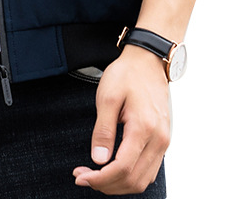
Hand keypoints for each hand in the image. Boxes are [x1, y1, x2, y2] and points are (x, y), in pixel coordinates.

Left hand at [72, 45, 170, 194]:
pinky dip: (131, 177)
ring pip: (143, 180)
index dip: (100, 179)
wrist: (148, 60)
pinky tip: (113, 169)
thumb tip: (99, 160)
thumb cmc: (126, 74)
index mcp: (144, 128)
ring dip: (119, 184)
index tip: (80, 176)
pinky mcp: (163, 139)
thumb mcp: (107, 97)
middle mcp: (159, 139)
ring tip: (96, 175)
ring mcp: (163, 141)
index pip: (122, 168)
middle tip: (83, 176)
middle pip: (134, 180)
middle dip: (106, 185)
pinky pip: (149, 170)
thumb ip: (103, 130)